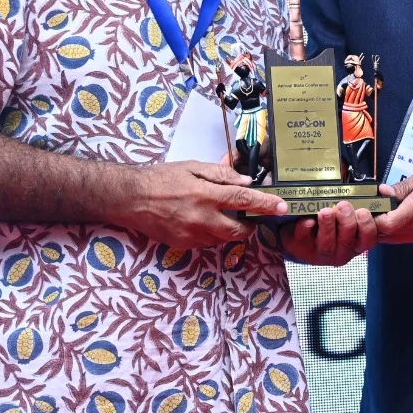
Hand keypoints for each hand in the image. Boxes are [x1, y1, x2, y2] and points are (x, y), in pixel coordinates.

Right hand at [118, 161, 287, 248]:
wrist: (129, 198)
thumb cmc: (160, 179)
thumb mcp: (192, 167)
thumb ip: (220, 175)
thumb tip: (245, 182)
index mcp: (204, 194)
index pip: (243, 201)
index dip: (265, 204)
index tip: (282, 207)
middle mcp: (200, 218)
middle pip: (238, 231)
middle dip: (250, 226)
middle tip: (250, 217)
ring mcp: (191, 234)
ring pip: (223, 239)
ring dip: (229, 230)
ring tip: (221, 216)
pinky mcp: (182, 244)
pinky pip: (206, 243)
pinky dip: (212, 235)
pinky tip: (204, 222)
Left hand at [279, 202, 378, 265]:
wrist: (303, 236)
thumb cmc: (331, 221)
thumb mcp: (348, 214)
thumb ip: (358, 205)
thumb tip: (374, 189)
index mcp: (357, 241)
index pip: (369, 239)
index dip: (368, 226)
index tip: (363, 212)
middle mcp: (343, 250)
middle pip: (348, 241)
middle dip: (347, 222)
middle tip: (343, 206)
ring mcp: (323, 253)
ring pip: (328, 244)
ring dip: (328, 226)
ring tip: (326, 212)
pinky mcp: (304, 250)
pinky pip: (305, 240)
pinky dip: (306, 229)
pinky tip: (308, 220)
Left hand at [374, 166, 412, 244]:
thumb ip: (402, 186)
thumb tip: (383, 192)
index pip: (385, 224)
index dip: (372, 219)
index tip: (369, 209)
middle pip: (385, 236)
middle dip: (374, 226)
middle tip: (372, 212)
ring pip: (393, 240)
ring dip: (384, 230)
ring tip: (385, 214)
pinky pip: (405, 239)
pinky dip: (397, 232)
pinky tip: (399, 219)